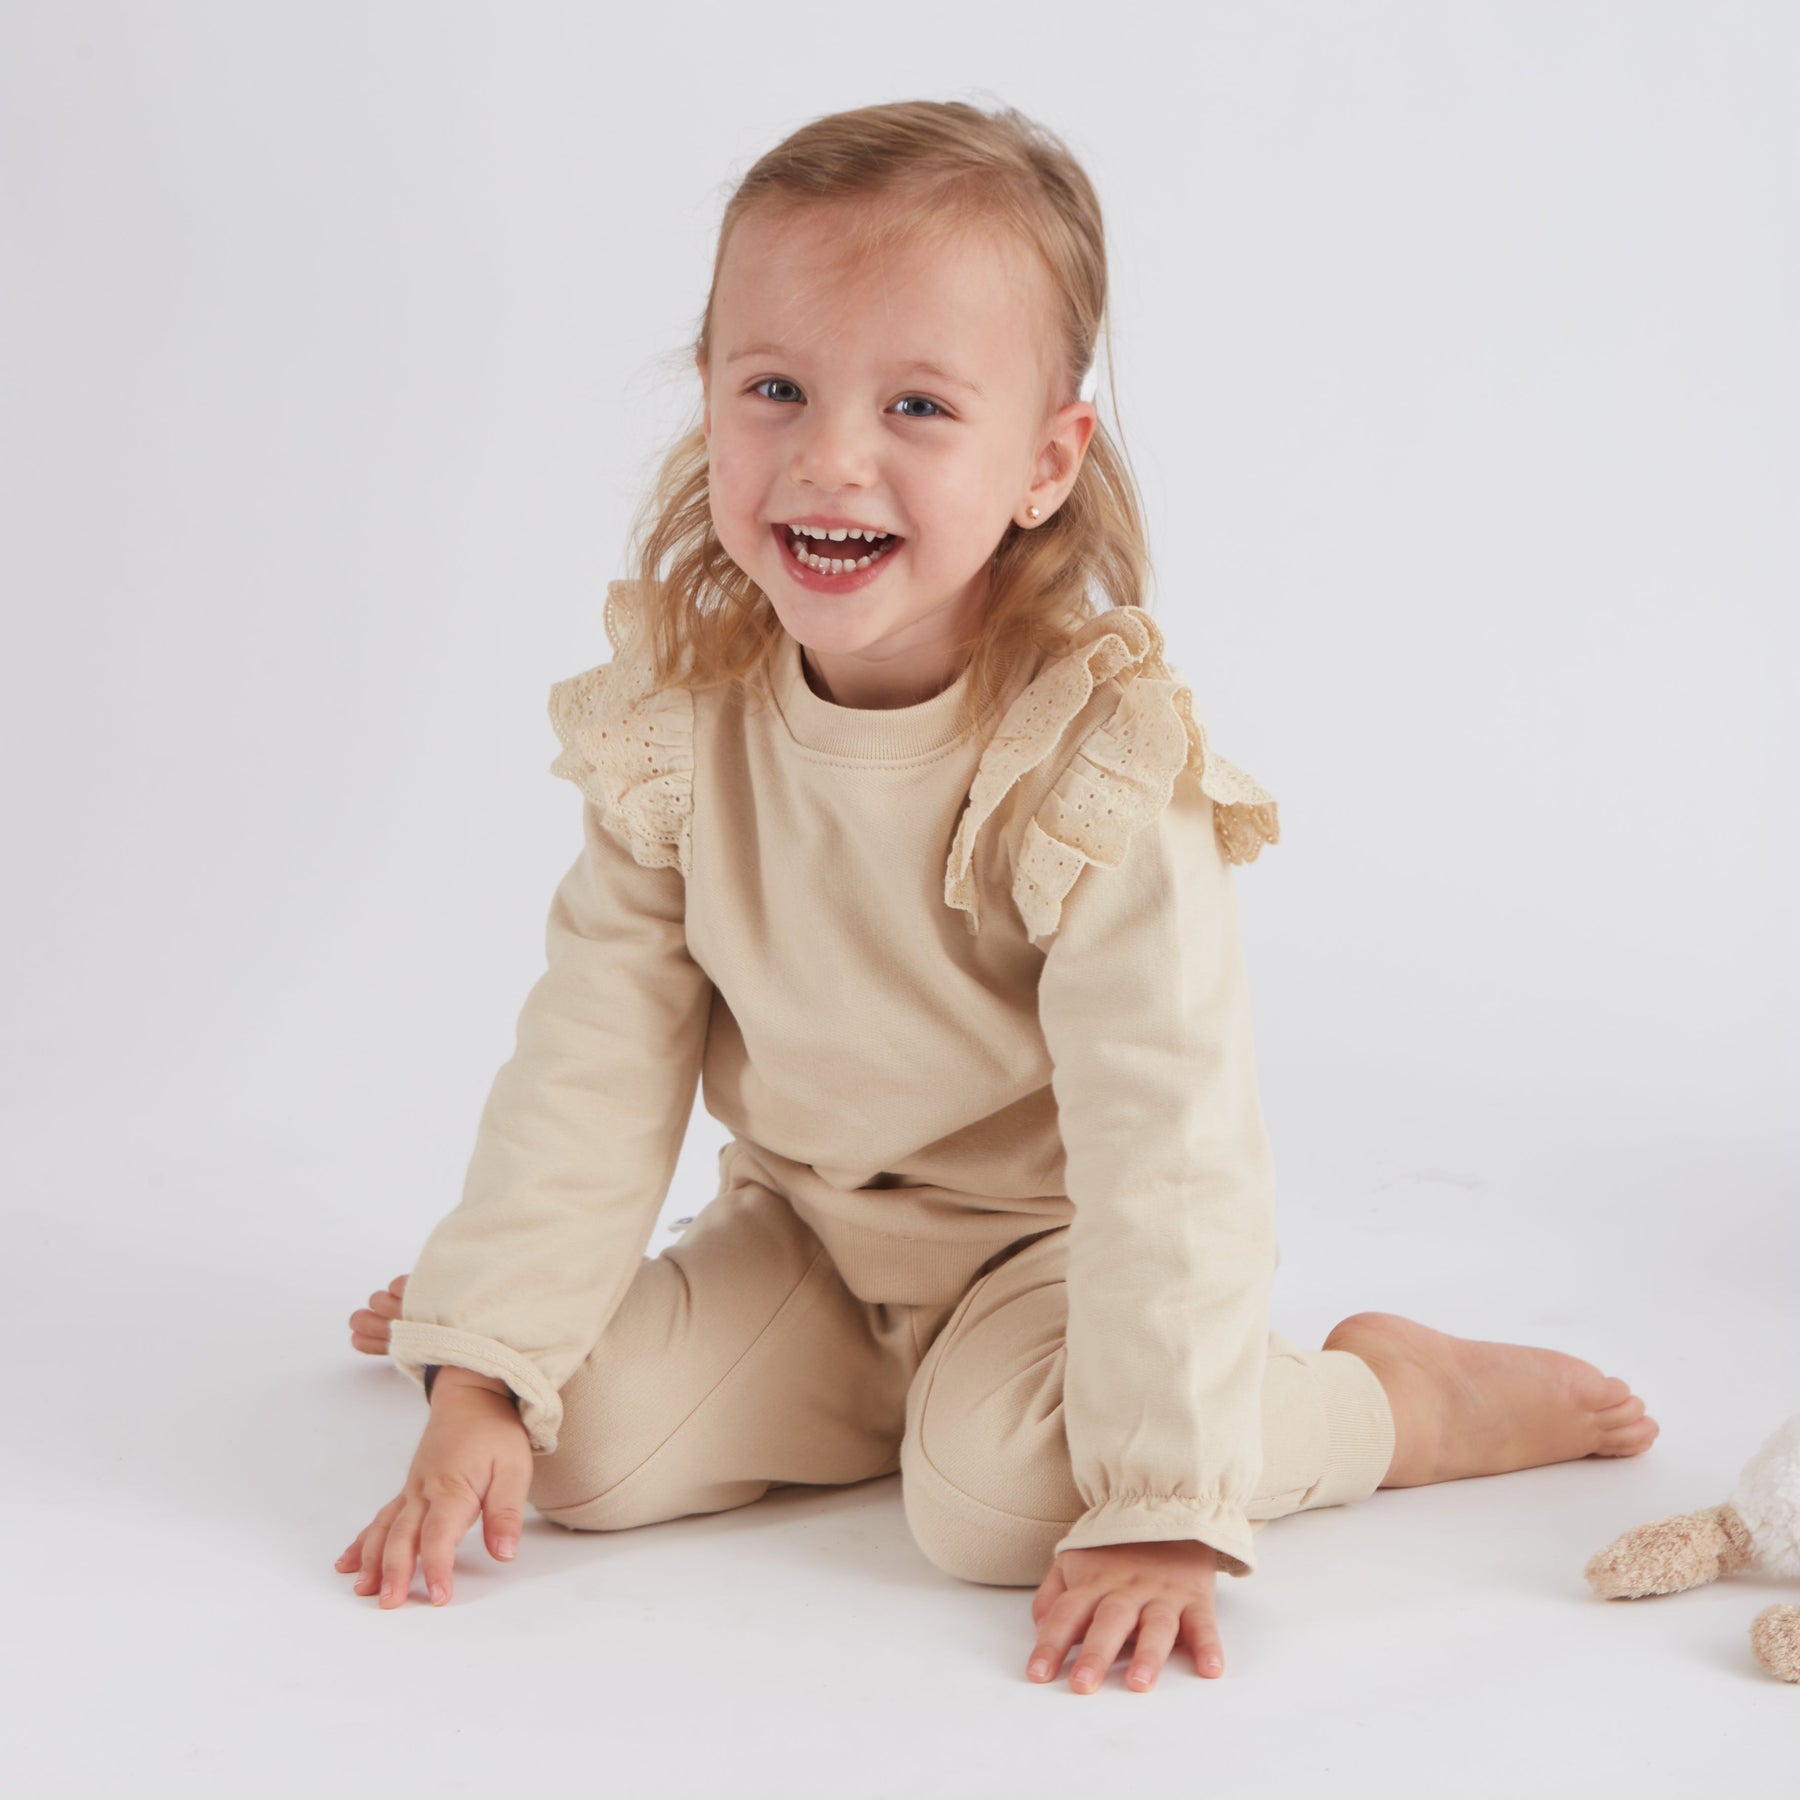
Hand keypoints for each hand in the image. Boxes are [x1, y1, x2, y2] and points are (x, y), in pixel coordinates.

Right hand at [334, 1373, 532, 1607]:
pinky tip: (347, 1562)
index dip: (437, 1567)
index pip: (439, 1535)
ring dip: (372, 1560)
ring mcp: (412, 1490)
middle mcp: (425, 1491)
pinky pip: (381, 1518)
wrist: (472, 1396)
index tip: (438, 1597)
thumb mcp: (515, 1468)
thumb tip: (503, 1553)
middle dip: (394, 1571)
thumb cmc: (495, 1433)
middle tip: (389, 1603)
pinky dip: (363, 1541)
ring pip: (385, 1529)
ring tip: (362, 1589)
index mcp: (452, 1488)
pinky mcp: (408, 1490)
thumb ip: (506, 1512)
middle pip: (404, 1535)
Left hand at [1026, 1539, 1223, 1692]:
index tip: (1037, 1674)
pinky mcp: (1195, 1598)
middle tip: (1083, 1685)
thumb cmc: (1115, 1548)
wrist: (1167, 1507)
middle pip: (1110, 1622)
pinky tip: (1210, 1670)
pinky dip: (1209, 1647)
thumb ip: (1054, 1594)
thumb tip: (1039, 1628)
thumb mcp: (1075, 1559)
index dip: (1051, 1643)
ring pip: (1156, 1626)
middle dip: (1096, 1655)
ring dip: (1148, 1655)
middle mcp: (1127, 1590)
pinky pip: (1204, 1624)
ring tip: (1139, 1683)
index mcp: (1095, 1583)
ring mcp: (1163, 1595)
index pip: (1068, 1613)